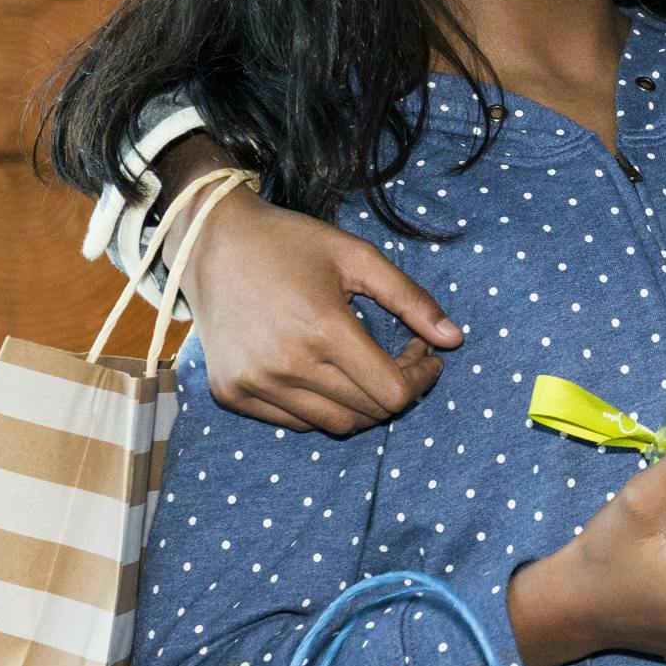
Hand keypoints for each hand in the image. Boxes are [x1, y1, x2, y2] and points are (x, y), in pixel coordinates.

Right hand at [177, 174, 464, 433]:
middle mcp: (286, 364)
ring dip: (363, 403)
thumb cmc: (290, 243)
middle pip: (368, 412)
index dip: (420, 379)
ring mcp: (254, 384)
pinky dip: (322, 407)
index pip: (392, 392)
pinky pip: (295, 423)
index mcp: (322, 329)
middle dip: (398, 388)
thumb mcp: (358, 257)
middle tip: (402, 356)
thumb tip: (455, 339)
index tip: (425, 355)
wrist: (211, 241)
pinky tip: (325, 372)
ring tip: (366, 366)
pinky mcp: (231, 393)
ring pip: (334, 424)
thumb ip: (410, 300)